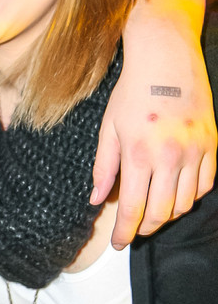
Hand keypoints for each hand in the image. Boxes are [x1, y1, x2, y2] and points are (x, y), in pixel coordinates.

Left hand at [92, 39, 215, 248]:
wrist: (166, 60)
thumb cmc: (132, 92)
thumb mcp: (108, 129)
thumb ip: (103, 168)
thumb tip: (96, 200)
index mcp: (138, 154)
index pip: (133, 209)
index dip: (124, 232)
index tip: (118, 244)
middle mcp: (170, 157)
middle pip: (161, 213)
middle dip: (145, 228)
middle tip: (133, 231)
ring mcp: (194, 151)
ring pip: (185, 203)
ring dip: (167, 214)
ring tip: (152, 210)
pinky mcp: (211, 145)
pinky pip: (205, 185)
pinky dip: (190, 196)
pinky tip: (176, 193)